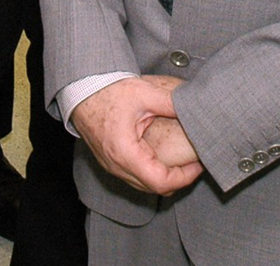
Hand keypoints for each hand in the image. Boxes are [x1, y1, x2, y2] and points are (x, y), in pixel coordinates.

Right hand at [69, 75, 203, 195]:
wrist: (81, 89)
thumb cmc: (108, 91)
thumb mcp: (144, 93)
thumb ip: (172, 103)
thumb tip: (197, 109)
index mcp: (125, 152)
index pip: (160, 181)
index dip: (184, 177)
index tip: (198, 164)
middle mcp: (116, 165)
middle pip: (154, 188)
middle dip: (178, 179)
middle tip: (194, 163)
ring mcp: (111, 166)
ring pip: (143, 185)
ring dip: (164, 178)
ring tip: (182, 162)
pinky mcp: (110, 162)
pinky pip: (134, 177)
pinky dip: (151, 174)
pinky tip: (162, 159)